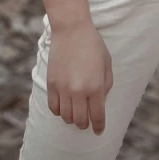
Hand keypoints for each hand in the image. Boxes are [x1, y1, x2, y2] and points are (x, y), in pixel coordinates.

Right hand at [47, 19, 113, 135]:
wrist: (71, 29)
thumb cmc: (92, 44)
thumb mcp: (107, 63)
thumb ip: (106, 84)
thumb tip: (100, 100)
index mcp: (95, 87)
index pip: (97, 116)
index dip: (99, 126)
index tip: (99, 130)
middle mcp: (78, 91)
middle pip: (80, 120)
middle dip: (85, 124)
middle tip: (87, 122)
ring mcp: (63, 88)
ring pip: (66, 117)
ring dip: (72, 118)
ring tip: (75, 113)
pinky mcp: (51, 84)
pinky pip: (53, 107)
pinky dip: (58, 111)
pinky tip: (64, 106)